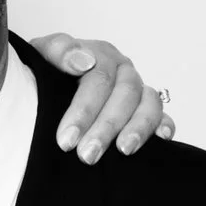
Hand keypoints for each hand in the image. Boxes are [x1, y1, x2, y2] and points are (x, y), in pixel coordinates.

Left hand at [29, 32, 173, 160]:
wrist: (46, 86)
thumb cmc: (44, 73)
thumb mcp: (41, 55)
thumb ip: (58, 50)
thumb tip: (83, 62)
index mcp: (99, 54)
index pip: (98, 78)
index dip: (84, 110)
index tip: (67, 140)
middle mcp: (122, 71)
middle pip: (125, 94)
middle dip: (106, 127)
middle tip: (87, 155)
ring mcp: (137, 90)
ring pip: (148, 103)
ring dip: (138, 128)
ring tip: (123, 150)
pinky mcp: (147, 110)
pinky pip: (163, 115)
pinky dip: (164, 125)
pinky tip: (161, 138)